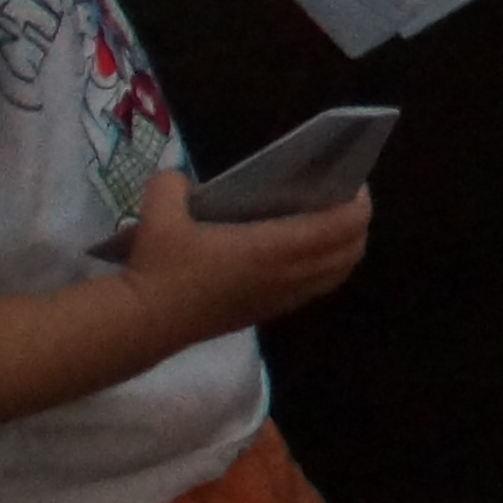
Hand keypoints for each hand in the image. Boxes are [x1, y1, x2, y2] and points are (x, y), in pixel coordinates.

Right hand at [114, 168, 374, 335]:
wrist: (144, 321)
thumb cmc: (160, 266)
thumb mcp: (160, 210)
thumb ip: (172, 185)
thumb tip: (177, 180)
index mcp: (273, 248)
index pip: (340, 226)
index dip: (357, 203)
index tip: (354, 180)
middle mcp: (286, 276)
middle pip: (349, 251)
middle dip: (357, 223)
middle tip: (344, 196)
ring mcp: (279, 298)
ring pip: (335, 274)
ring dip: (344, 248)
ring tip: (330, 222)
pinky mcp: (266, 313)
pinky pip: (314, 289)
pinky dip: (323, 268)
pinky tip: (301, 251)